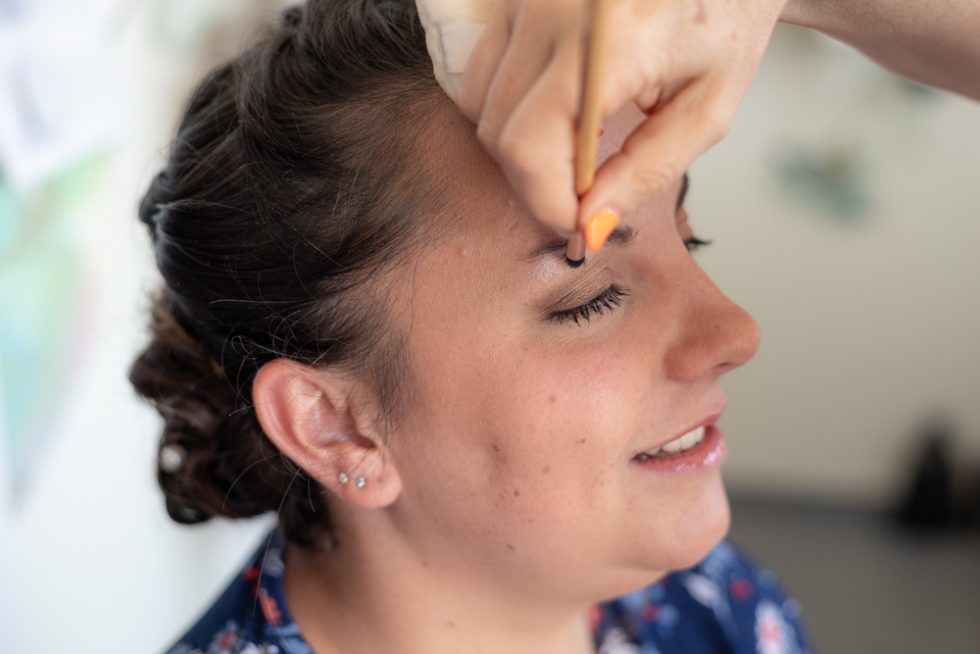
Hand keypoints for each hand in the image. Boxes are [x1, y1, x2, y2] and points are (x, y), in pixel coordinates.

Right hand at [457, 0, 785, 241]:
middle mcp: (552, 13)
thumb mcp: (708, 105)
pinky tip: (558, 105)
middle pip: (499, 135)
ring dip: (520, 144)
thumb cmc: (726, 13)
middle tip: (583, 190)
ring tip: (576, 141)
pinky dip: (508, 105)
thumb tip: (591, 224)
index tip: (577, 222)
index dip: (546, 202)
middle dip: (536, 181)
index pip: (529, 150)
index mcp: (608, 45)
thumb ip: (648, 170)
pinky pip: (481, 69)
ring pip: (480, 106)